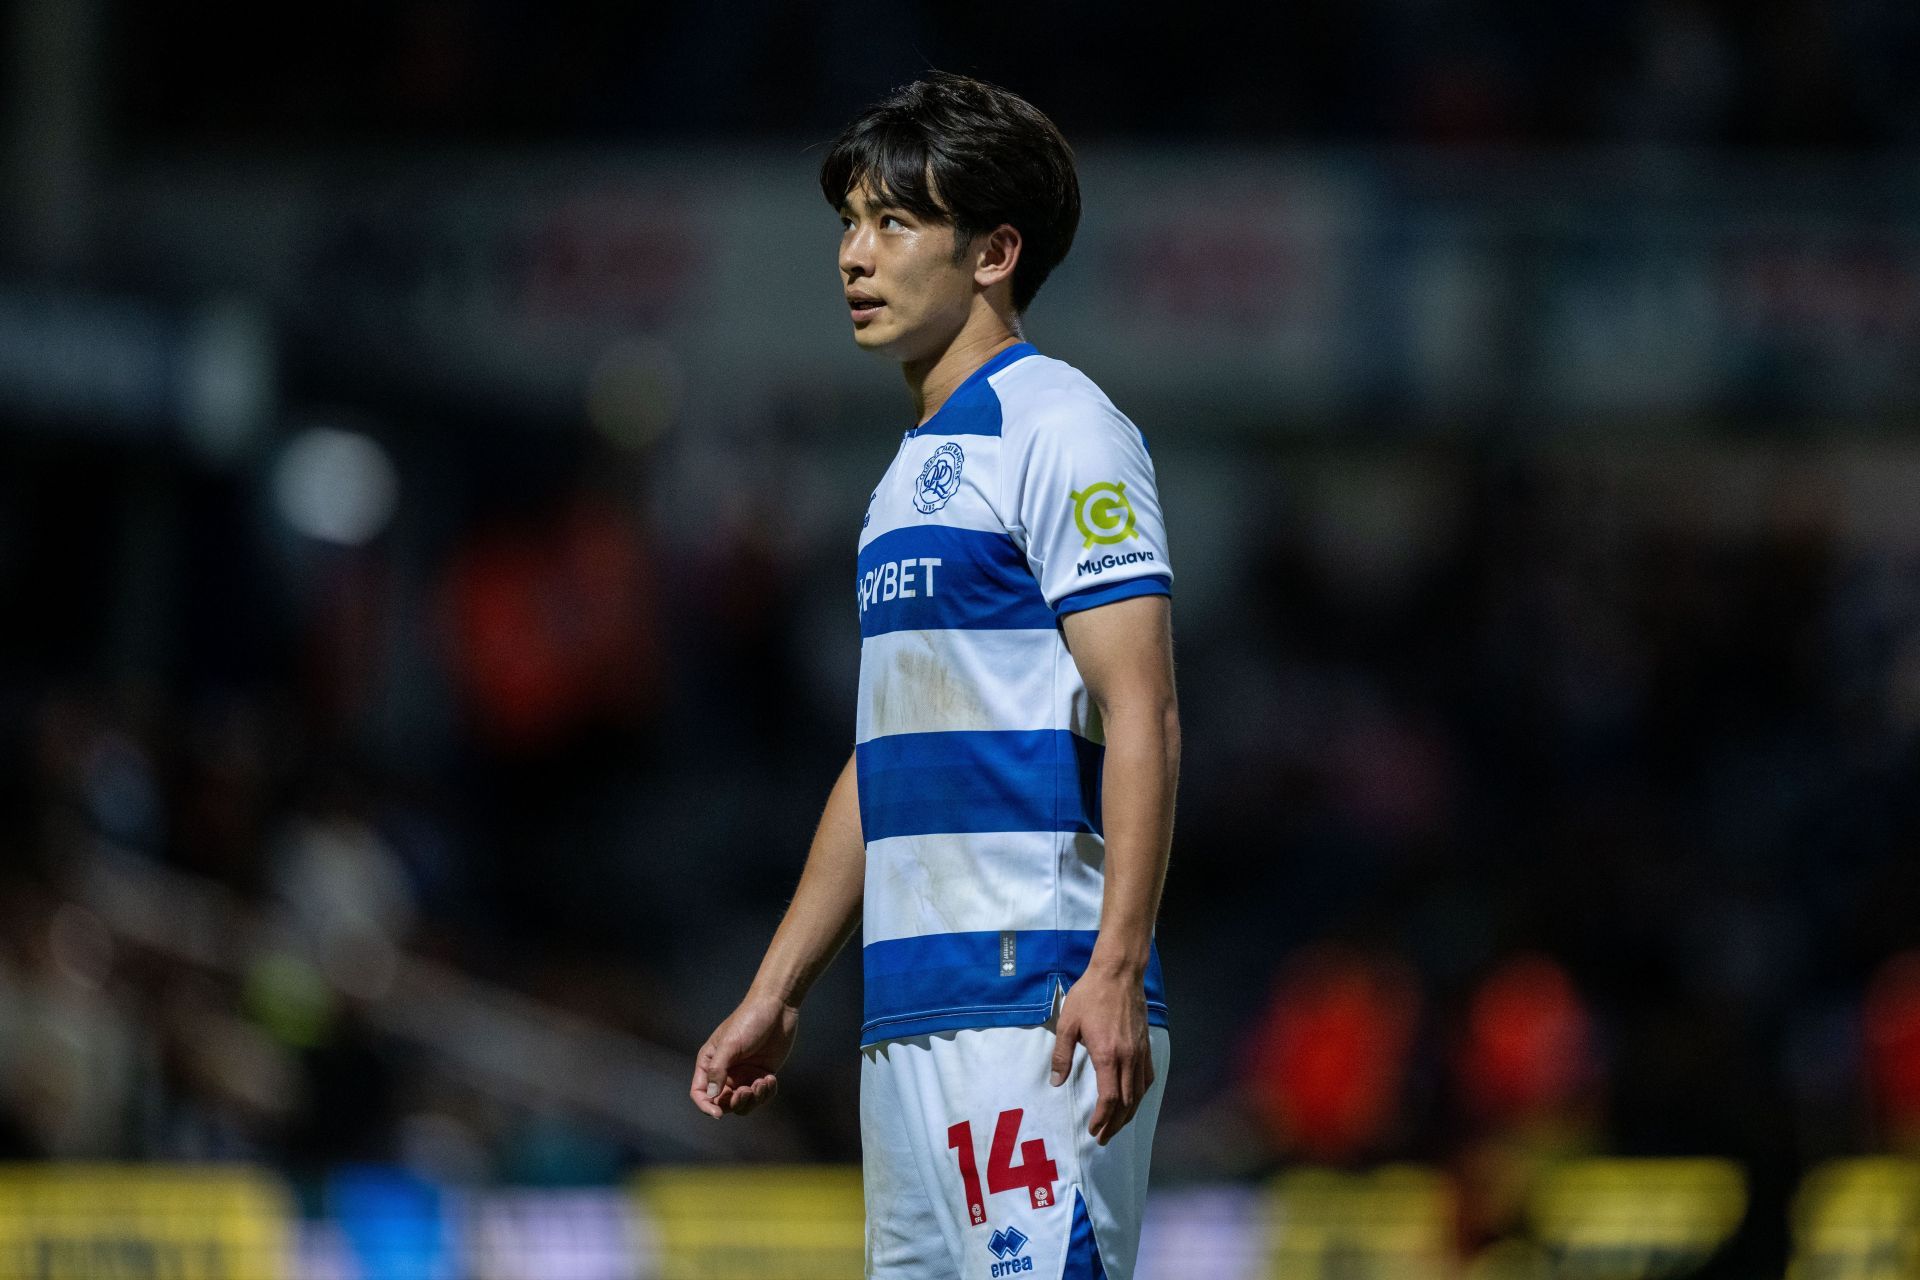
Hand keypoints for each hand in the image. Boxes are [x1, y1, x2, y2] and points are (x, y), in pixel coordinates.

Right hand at [690, 991, 798, 1117]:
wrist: (777, 1006)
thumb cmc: (749, 1020)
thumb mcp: (730, 1044)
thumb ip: (718, 1069)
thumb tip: (710, 1096)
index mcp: (710, 1062)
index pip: (700, 1093)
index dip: (706, 1106)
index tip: (718, 1114)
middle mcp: (726, 1071)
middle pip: (723, 1103)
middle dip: (736, 1103)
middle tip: (748, 1090)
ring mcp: (745, 1073)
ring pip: (744, 1103)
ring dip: (753, 1099)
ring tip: (763, 1082)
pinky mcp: (762, 1074)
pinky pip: (762, 1096)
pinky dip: (767, 1093)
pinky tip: (771, 1078)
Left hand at [1049, 964, 1153, 1144]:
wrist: (1119, 973)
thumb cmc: (1090, 995)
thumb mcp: (1068, 1023)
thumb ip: (1062, 1055)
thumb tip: (1056, 1082)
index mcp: (1108, 1055)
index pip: (1109, 1098)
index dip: (1102, 1118)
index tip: (1093, 1130)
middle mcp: (1128, 1058)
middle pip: (1126, 1102)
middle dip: (1115, 1124)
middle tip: (1103, 1137)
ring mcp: (1140, 1052)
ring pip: (1139, 1093)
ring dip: (1129, 1114)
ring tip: (1117, 1127)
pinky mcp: (1146, 1046)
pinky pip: (1147, 1078)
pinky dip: (1141, 1095)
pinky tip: (1134, 1101)